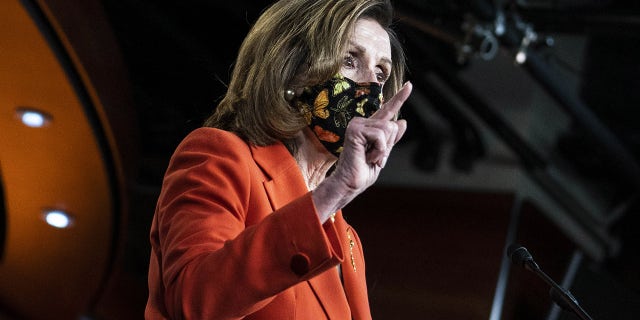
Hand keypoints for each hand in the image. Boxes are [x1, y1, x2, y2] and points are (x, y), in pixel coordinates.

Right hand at [312, 82, 411, 220]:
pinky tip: (367, 157)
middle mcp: (362, 122)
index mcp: (369, 128)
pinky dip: (378, 151)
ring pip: (387, 129)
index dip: (400, 97)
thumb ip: (391, 139)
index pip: (388, 111)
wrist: (349, 184)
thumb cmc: (363, 172)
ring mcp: (357, 124)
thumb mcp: (383, 154)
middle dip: (388, 145)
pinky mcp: (355, 129)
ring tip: (369, 158)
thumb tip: (402, 121)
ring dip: (382, 150)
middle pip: (392, 125)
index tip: (410, 85)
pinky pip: (380, 136)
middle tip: (373, 157)